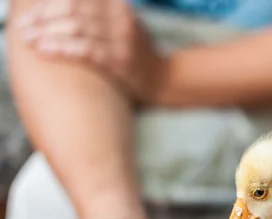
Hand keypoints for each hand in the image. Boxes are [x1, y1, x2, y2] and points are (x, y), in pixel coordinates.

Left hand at [17, 0, 165, 102]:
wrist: (165, 78)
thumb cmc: (137, 51)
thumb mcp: (122, 23)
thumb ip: (100, 11)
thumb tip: (63, 5)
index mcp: (118, 6)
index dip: (49, 6)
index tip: (32, 17)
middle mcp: (121, 20)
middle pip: (73, 12)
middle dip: (43, 20)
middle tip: (26, 31)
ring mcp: (122, 41)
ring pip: (77, 30)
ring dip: (48, 35)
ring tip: (32, 41)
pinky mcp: (121, 63)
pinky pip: (86, 51)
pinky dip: (63, 49)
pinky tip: (47, 51)